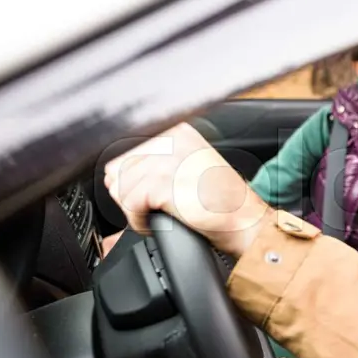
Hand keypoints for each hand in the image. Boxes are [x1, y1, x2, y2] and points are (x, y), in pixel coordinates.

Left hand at [103, 122, 270, 257]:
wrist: (246, 220)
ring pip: (122, 188)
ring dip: (134, 210)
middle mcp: (172, 141)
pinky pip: (130, 205)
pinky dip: (138, 221)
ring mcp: (168, 161)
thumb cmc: (222, 201)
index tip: (148, 197)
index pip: (127, 154)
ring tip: (156, 217)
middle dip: (131, 195)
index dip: (131, 181)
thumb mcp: (190, 168)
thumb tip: (111, 176)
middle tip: (153, 209)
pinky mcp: (165, 184)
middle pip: (120, 170)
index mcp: (178, 132)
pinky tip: (155, 224)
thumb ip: (156, 162)